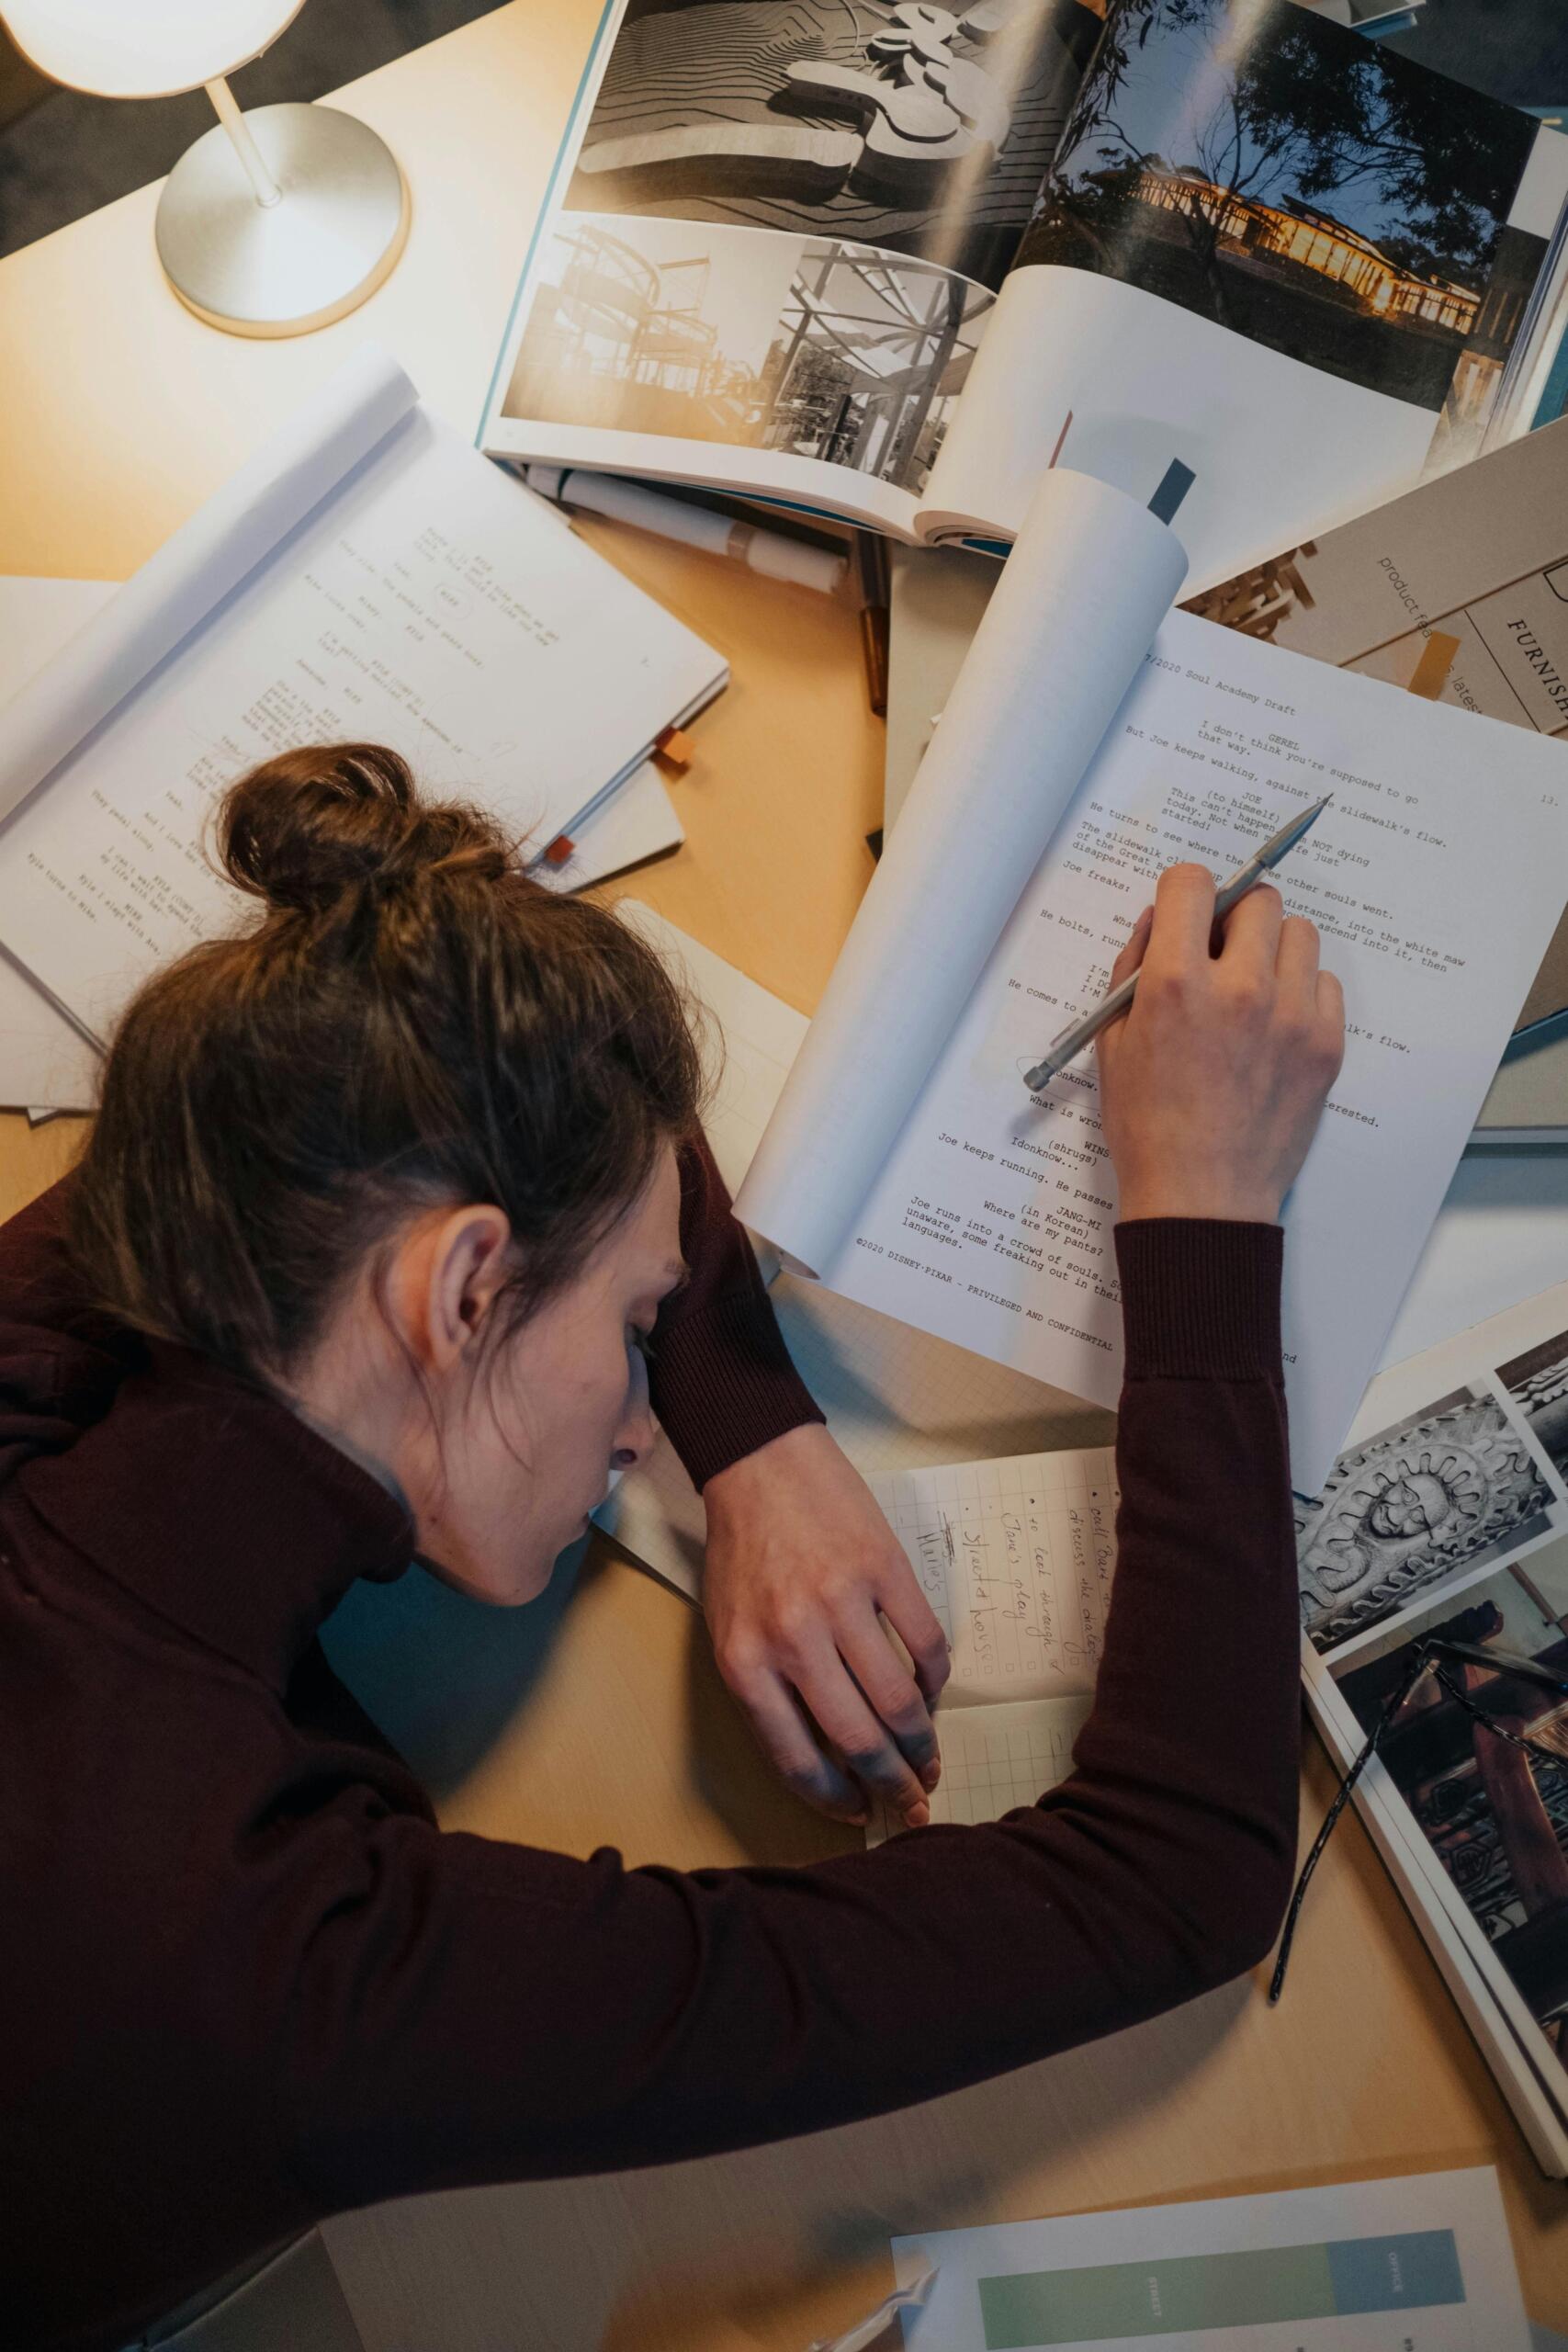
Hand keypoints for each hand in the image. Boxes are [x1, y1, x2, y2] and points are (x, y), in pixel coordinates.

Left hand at [701, 1422, 950, 1827]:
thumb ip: (767, 1692)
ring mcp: (843, 1603)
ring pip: (899, 1702)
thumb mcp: (729, 1629)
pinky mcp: (884, 1569)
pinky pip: (926, 1643)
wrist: (760, 1463)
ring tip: (931, 1760)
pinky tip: (933, 1691)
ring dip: (923, 1743)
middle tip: (913, 1802)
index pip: (797, 1759)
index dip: (834, 1798)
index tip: (859, 1813)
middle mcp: (793, 1640)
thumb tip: (822, 1755)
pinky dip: (937, 1677)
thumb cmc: (742, 1551)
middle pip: (858, 1740)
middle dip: (892, 1784)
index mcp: (746, 1664)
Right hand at [1096, 863, 1343, 1224]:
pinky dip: (1302, 992)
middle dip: (1233, 919)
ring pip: (1299, 933)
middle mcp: (1239, 988)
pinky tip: (1275, 1026)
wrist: (1201, 1197)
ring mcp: (1291, 1016)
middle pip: (1257, 899)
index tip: (1186, 913)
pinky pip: (1326, 983)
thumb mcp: (1113, 1042)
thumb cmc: (1148, 1126)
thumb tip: (1161, 919)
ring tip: (1252, 990)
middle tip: (1220, 955)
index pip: (1192, 883)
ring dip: (1272, 950)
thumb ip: (1134, 969)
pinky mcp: (1326, 1044)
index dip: (1184, 893)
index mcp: (1177, 983)